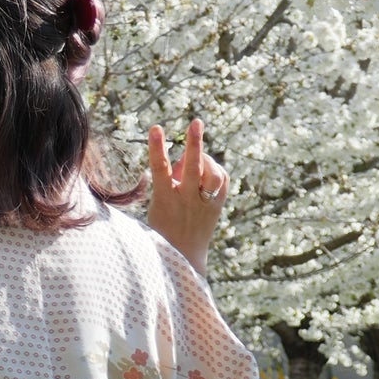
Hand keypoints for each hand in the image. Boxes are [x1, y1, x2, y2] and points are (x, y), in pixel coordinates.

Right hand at [146, 119, 228, 272]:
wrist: (184, 255)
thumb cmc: (163, 225)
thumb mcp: (157, 204)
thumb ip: (169, 180)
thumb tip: (189, 157)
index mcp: (166, 200)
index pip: (160, 169)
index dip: (157, 147)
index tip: (156, 128)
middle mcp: (188, 201)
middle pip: (194, 168)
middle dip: (195, 143)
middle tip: (196, 122)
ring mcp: (205, 204)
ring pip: (213, 174)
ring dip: (206, 158)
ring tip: (197, 153)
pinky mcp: (218, 206)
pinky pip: (222, 180)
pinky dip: (215, 169)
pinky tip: (206, 169)